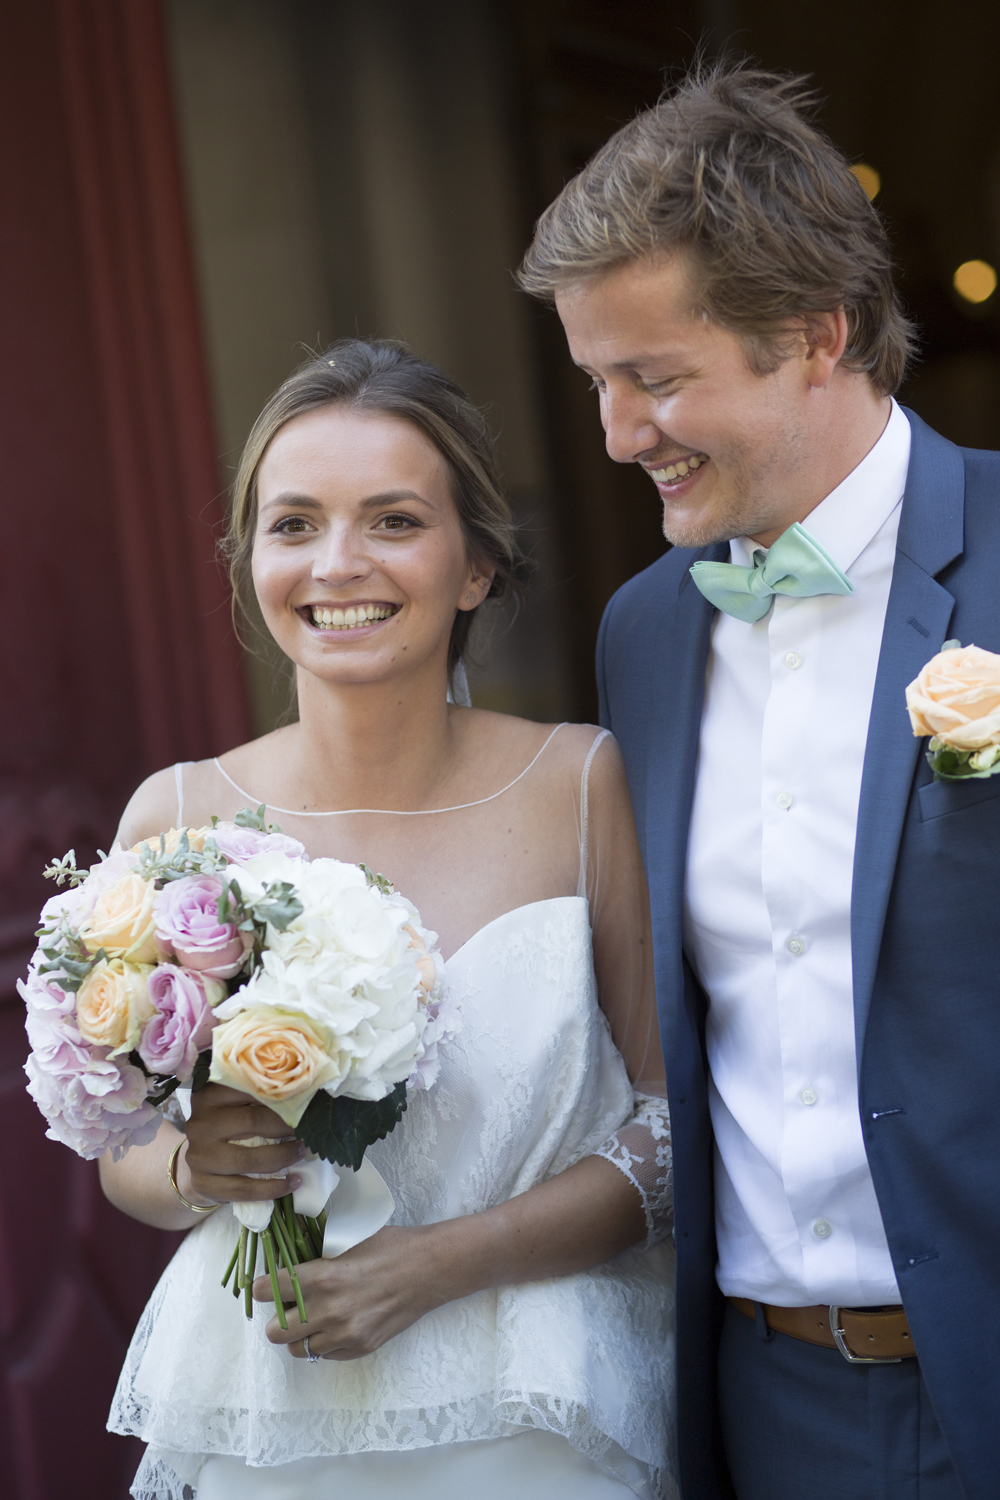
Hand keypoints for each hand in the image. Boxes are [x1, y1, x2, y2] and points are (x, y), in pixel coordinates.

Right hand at [181, 1083, 306, 1206]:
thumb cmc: (226, 1126)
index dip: (280, 1096)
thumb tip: (301, 1097)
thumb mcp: (235, 1103)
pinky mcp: (202, 1183)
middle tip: (306, 1130)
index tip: (303, 1102)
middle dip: (286, 1126)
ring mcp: (198, 1155)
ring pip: (248, 1159)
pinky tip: (291, 1183)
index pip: (250, 1089)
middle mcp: (200, 1123)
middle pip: (253, 1121)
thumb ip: (258, 1097)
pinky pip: (243, 1189)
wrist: (199, 1160)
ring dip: (282, 1157)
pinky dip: (272, 1188)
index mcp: (209, 1095)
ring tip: (301, 1152)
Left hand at [253, 1226, 443, 1359]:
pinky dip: (323, 1342)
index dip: (261, 1287)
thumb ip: (317, 1255)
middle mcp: (330, 1310)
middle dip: (277, 1318)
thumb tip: (288, 1257)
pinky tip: (334, 1325)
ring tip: (310, 1319)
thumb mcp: (349, 1241)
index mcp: (324, 1276)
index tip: (262, 1285)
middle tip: (287, 1307)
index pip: (269, 1290)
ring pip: (298, 1349)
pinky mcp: (359, 1348)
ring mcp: (345, 1333)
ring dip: (299, 1334)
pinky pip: (325, 1354)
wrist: (428, 1270)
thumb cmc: (390, 1247)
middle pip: (276, 1331)